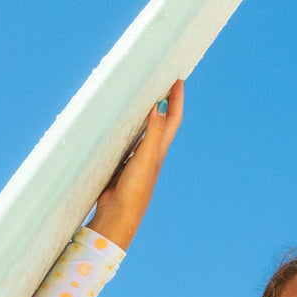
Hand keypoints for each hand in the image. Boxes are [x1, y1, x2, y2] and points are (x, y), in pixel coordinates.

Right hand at [87, 79, 183, 249]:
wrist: (118, 216)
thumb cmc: (135, 190)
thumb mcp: (145, 158)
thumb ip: (152, 133)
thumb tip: (160, 107)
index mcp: (160, 150)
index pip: (173, 119)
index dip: (177, 100)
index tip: (178, 80)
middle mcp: (152, 153)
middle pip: (163, 123)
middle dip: (166, 103)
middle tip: (165, 83)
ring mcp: (137, 159)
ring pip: (147, 131)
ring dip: (149, 115)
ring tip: (145, 98)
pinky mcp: (122, 165)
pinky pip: (129, 141)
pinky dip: (130, 128)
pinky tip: (121, 125)